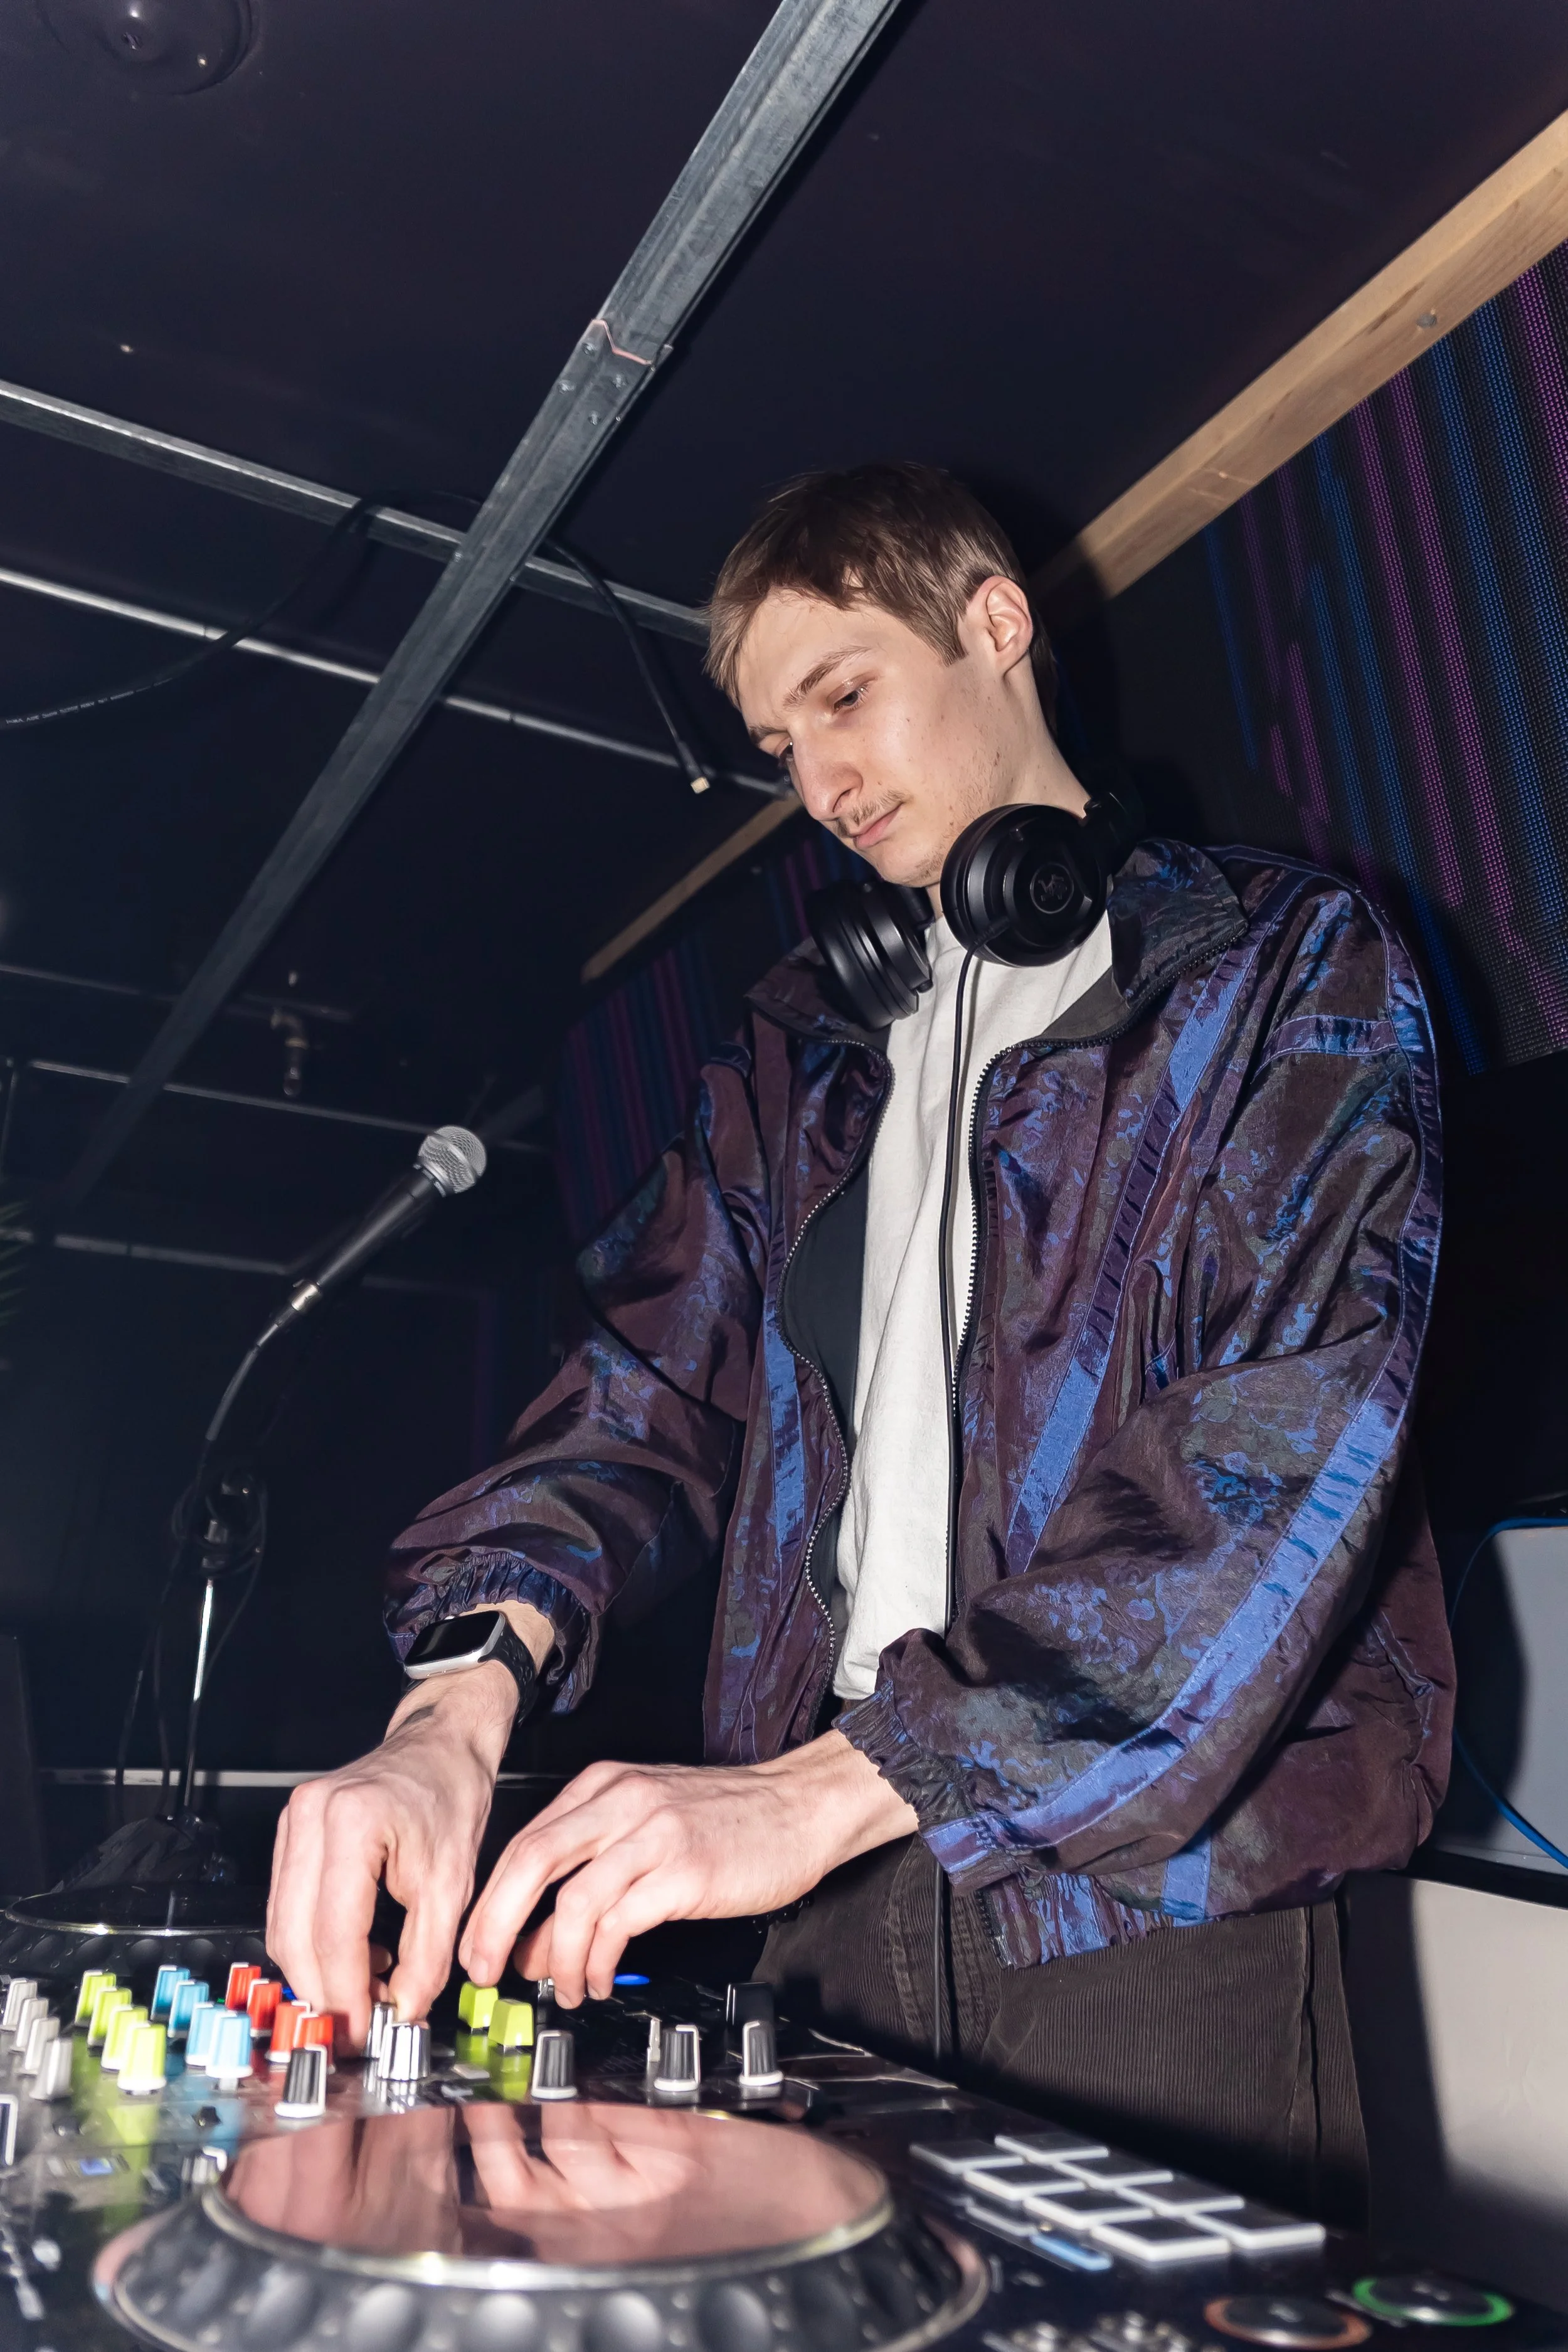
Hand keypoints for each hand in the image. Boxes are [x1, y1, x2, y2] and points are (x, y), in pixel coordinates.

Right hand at [266, 1603, 551, 2043]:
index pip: (334, 1933)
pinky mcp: (292, 1834)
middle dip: (324, 1991)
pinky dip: (314, 1943)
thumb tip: (404, 2011)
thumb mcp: (454, 1881)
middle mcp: (310, 1817)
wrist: (440, 1744)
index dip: (346, 1993)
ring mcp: (294, 1822)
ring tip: (366, 1991)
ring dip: (316, 1972)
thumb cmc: (450, 1794)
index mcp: (353, 1821)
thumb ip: (428, 1955)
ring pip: (283, 1926)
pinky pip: (288, 1906)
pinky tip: (356, 1955)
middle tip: (358, 2027)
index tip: (362, 2032)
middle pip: (296, 1935)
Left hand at [459, 1730, 917, 2003]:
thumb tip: (537, 1930)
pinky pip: (619, 1924)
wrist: (800, 1806)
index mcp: (604, 1785)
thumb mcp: (648, 1817)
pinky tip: (599, 1979)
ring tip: (562, 1988)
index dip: (490, 1901)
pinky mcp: (684, 1872)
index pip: (524, 1842)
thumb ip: (593, 1860)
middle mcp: (622, 1802)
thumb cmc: (728, 1818)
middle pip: (531, 1863)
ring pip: (572, 1902)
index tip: (477, 1945)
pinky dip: (597, 1961)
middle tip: (486, 1972)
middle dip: (495, 1926)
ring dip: (554, 1958)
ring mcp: (653, 1835)